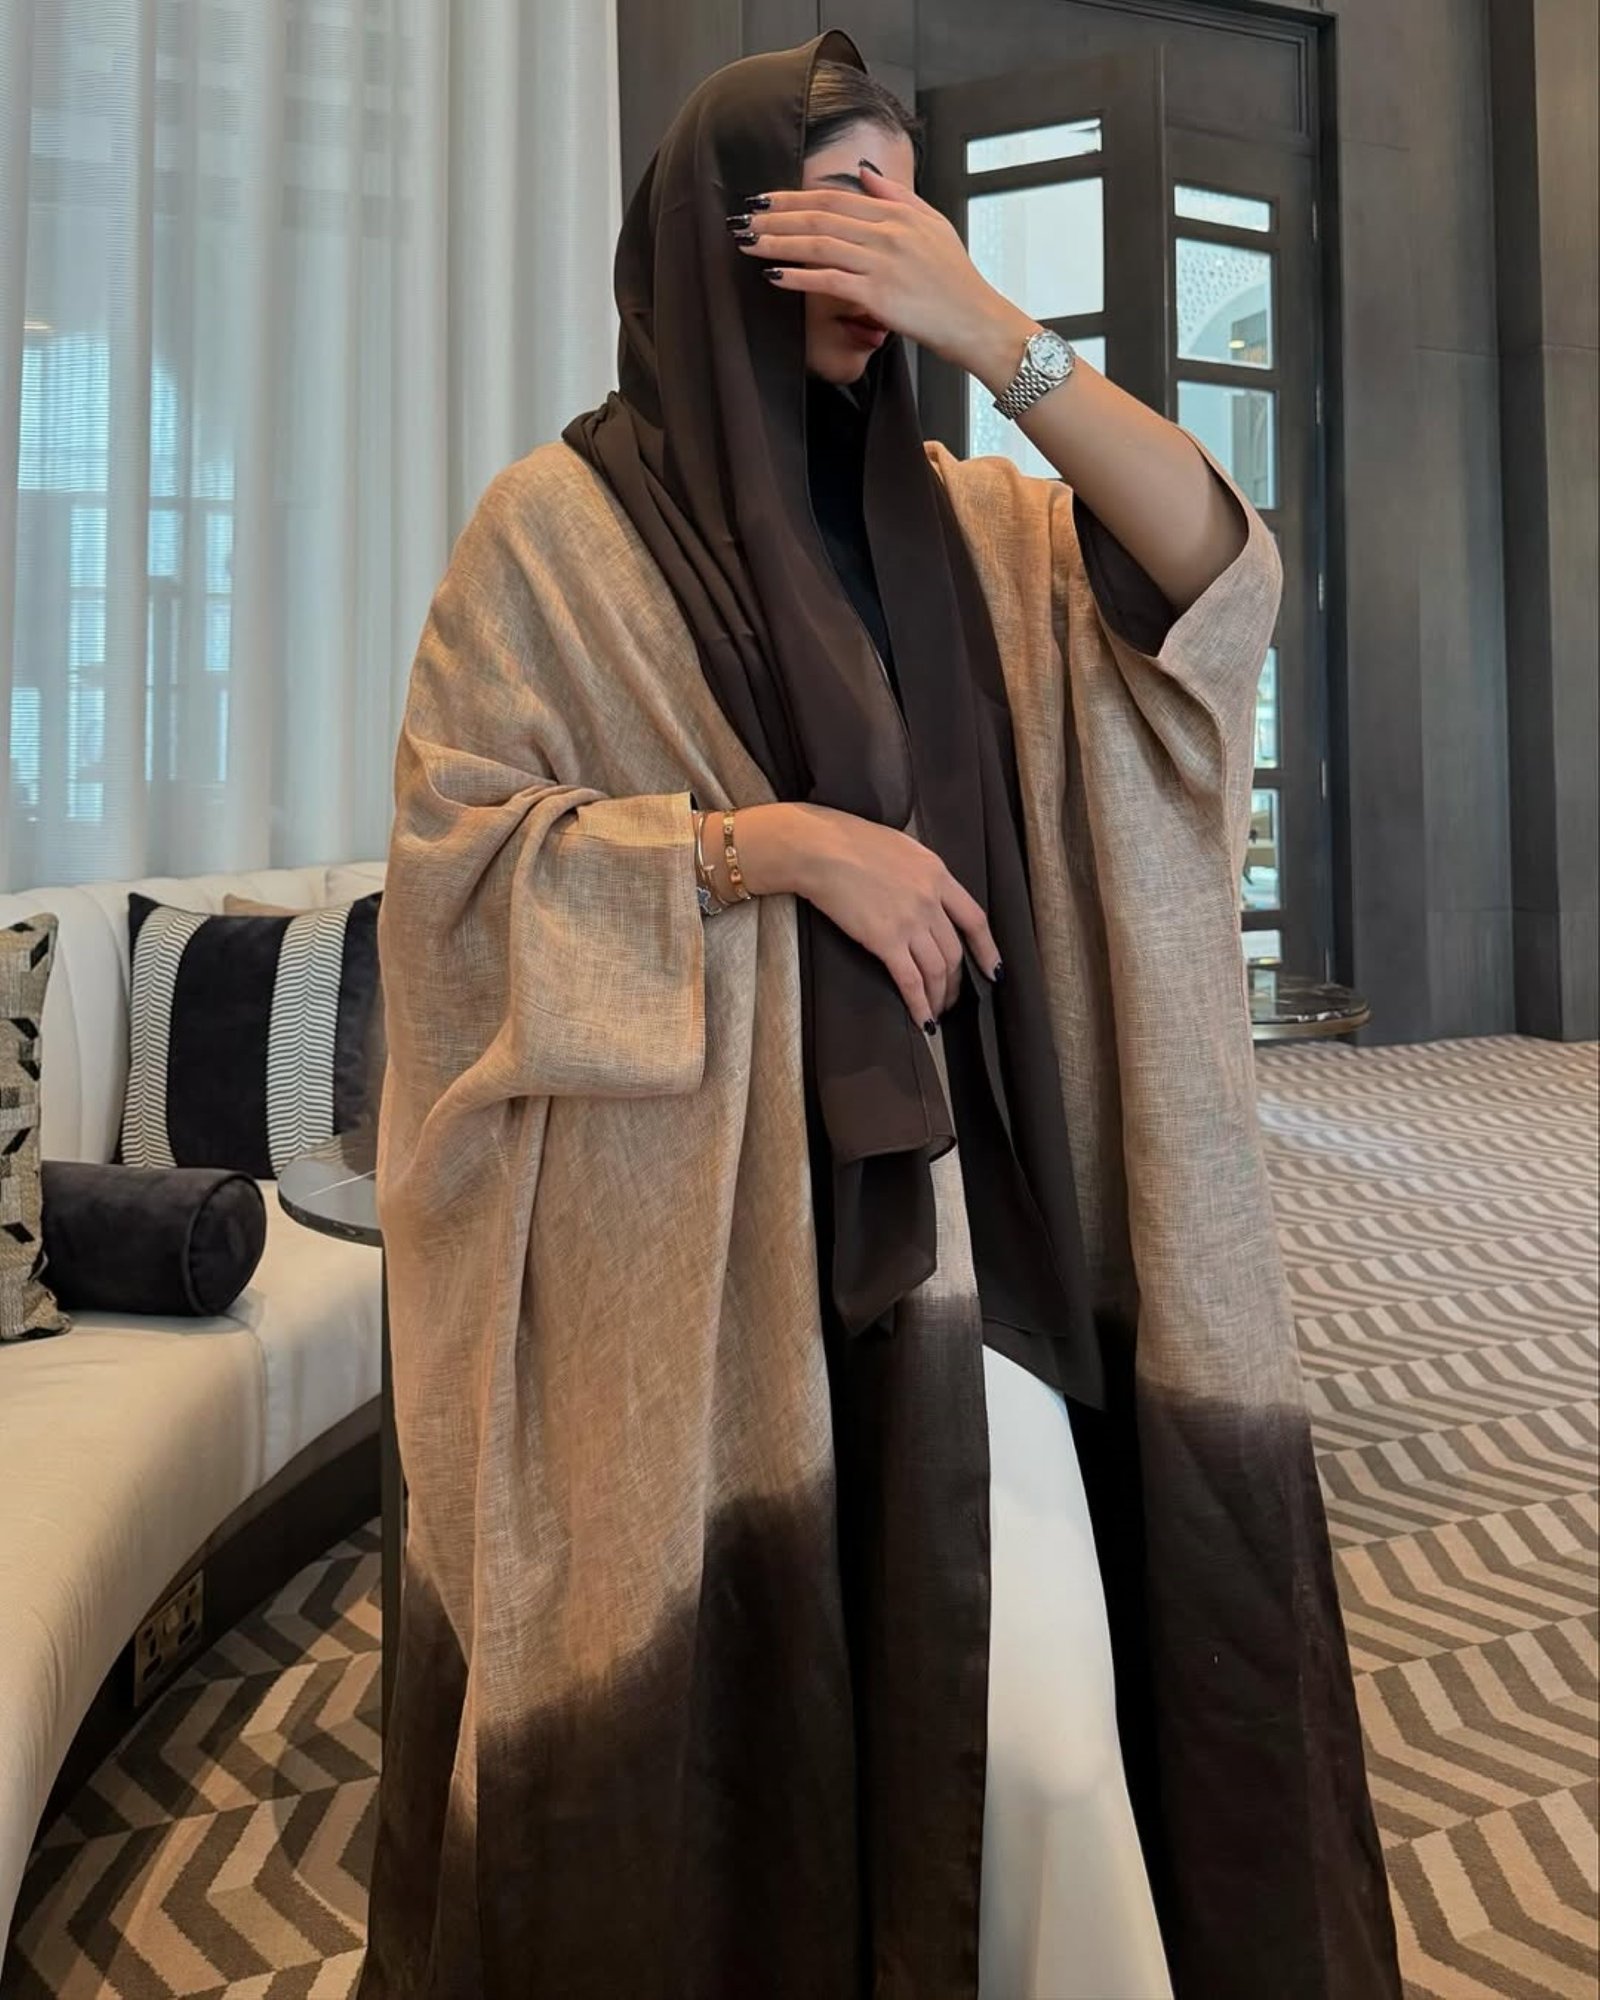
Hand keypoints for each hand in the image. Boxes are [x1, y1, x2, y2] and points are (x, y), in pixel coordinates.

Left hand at [732, 162, 1034, 376]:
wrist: (977, 321)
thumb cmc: (956, 281)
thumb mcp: (933, 226)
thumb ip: (897, 197)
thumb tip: (863, 174)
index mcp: (897, 214)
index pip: (835, 198)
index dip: (795, 197)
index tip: (764, 199)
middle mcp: (886, 232)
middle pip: (820, 216)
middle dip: (776, 216)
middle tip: (742, 218)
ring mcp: (881, 262)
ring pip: (818, 244)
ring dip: (778, 243)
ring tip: (747, 243)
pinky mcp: (878, 294)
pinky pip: (829, 280)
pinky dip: (799, 275)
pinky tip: (774, 275)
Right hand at [736, 802, 1000, 1028]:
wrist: (820, 848)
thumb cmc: (850, 840)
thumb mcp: (902, 847)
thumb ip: (921, 872)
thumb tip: (927, 890)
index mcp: (938, 874)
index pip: (975, 919)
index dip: (987, 949)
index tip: (992, 969)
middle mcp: (931, 900)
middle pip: (954, 951)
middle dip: (956, 982)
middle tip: (951, 997)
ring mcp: (910, 921)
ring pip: (937, 970)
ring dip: (939, 996)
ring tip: (936, 1012)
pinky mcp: (885, 940)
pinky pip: (910, 981)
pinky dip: (920, 1004)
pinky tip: (923, 1020)